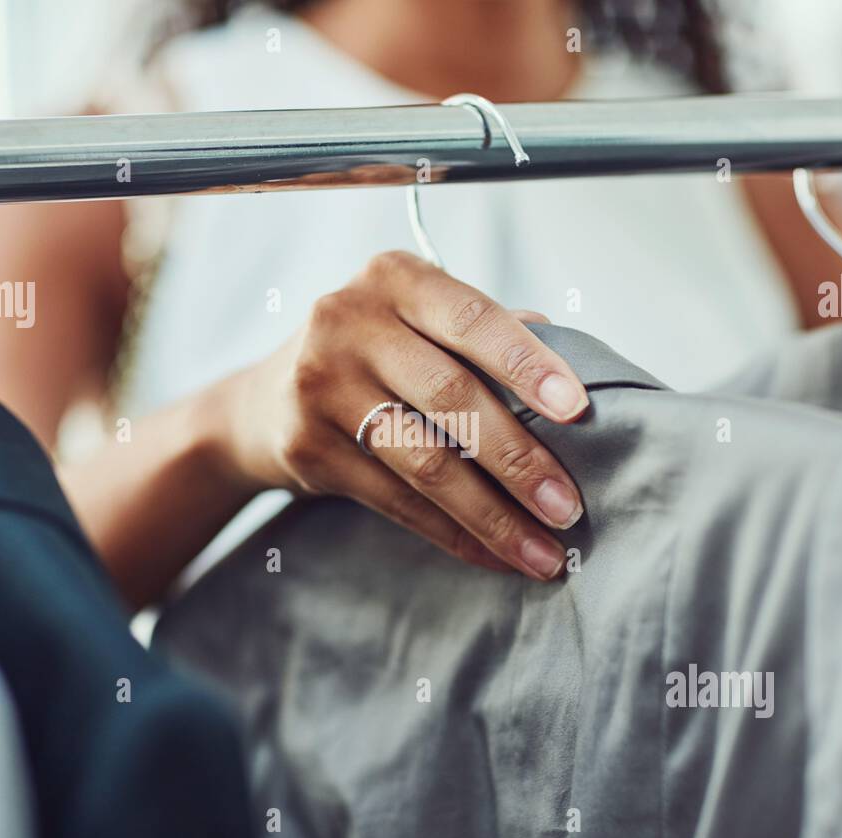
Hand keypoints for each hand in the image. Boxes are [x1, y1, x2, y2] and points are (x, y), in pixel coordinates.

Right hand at [232, 251, 588, 580]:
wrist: (263, 402)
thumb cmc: (374, 354)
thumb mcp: (419, 320)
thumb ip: (485, 331)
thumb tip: (574, 357)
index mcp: (395, 278)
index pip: (473, 318)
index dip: (528, 364)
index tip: (578, 410)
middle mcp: (350, 322)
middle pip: (452, 397)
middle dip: (519, 459)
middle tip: (568, 506)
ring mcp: (321, 385)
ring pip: (425, 461)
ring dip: (492, 515)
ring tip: (543, 551)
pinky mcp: (308, 447)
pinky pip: (397, 501)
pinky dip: (453, 535)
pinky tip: (494, 556)